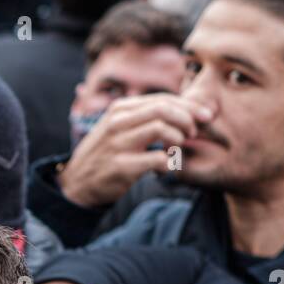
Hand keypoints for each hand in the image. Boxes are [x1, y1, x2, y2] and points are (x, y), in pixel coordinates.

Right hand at [59, 95, 212, 207]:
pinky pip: (158, 159)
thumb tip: (184, 111)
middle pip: (164, 109)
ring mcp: (118, 144)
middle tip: (194, 133)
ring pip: (162, 129)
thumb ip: (144, 117)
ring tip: (176, 149)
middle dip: (187, 119)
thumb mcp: (118, 127)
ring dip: (178, 139)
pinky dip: (169, 163)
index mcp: (120, 109)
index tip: (206, 116)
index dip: (189, 106)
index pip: (162, 99)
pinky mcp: (121, 166)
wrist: (77, 184)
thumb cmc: (105, 155)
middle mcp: (118, 122)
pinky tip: (165, 168)